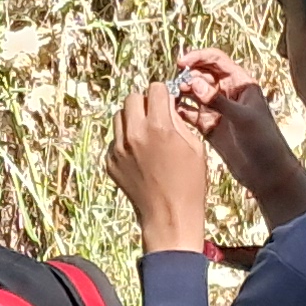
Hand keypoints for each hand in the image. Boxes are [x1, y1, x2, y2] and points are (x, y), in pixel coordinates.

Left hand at [107, 72, 219, 254]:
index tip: (166, 101)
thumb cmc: (190, 183)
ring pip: (119, 116)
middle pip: (132, 97)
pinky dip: (126, 141)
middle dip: (145, 102)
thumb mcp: (194, 146)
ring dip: (133, 119)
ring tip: (147, 134)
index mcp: (158, 127)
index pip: (155, 89)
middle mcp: (134, 134)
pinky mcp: (110, 162)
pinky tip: (141, 156)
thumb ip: (177, 120)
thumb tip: (167, 103)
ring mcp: (119, 149)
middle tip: (155, 115)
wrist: (169, 216)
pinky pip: (115, 139)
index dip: (163, 93)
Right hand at [169, 47, 305, 226]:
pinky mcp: (208, 126)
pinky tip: (169, 111)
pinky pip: (190, 113)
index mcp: (241, 83)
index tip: (180, 62)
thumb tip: (194, 83)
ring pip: (193, 92)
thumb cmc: (264, 142)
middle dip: (187, 76)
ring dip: (181, 92)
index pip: (216, 60)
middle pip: (201, 74)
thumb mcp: (243, 118)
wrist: (267, 173)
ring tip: (169, 97)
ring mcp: (217, 109)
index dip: (198, 57)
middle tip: (175, 85)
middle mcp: (227, 93)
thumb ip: (218, 101)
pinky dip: (179, 110)